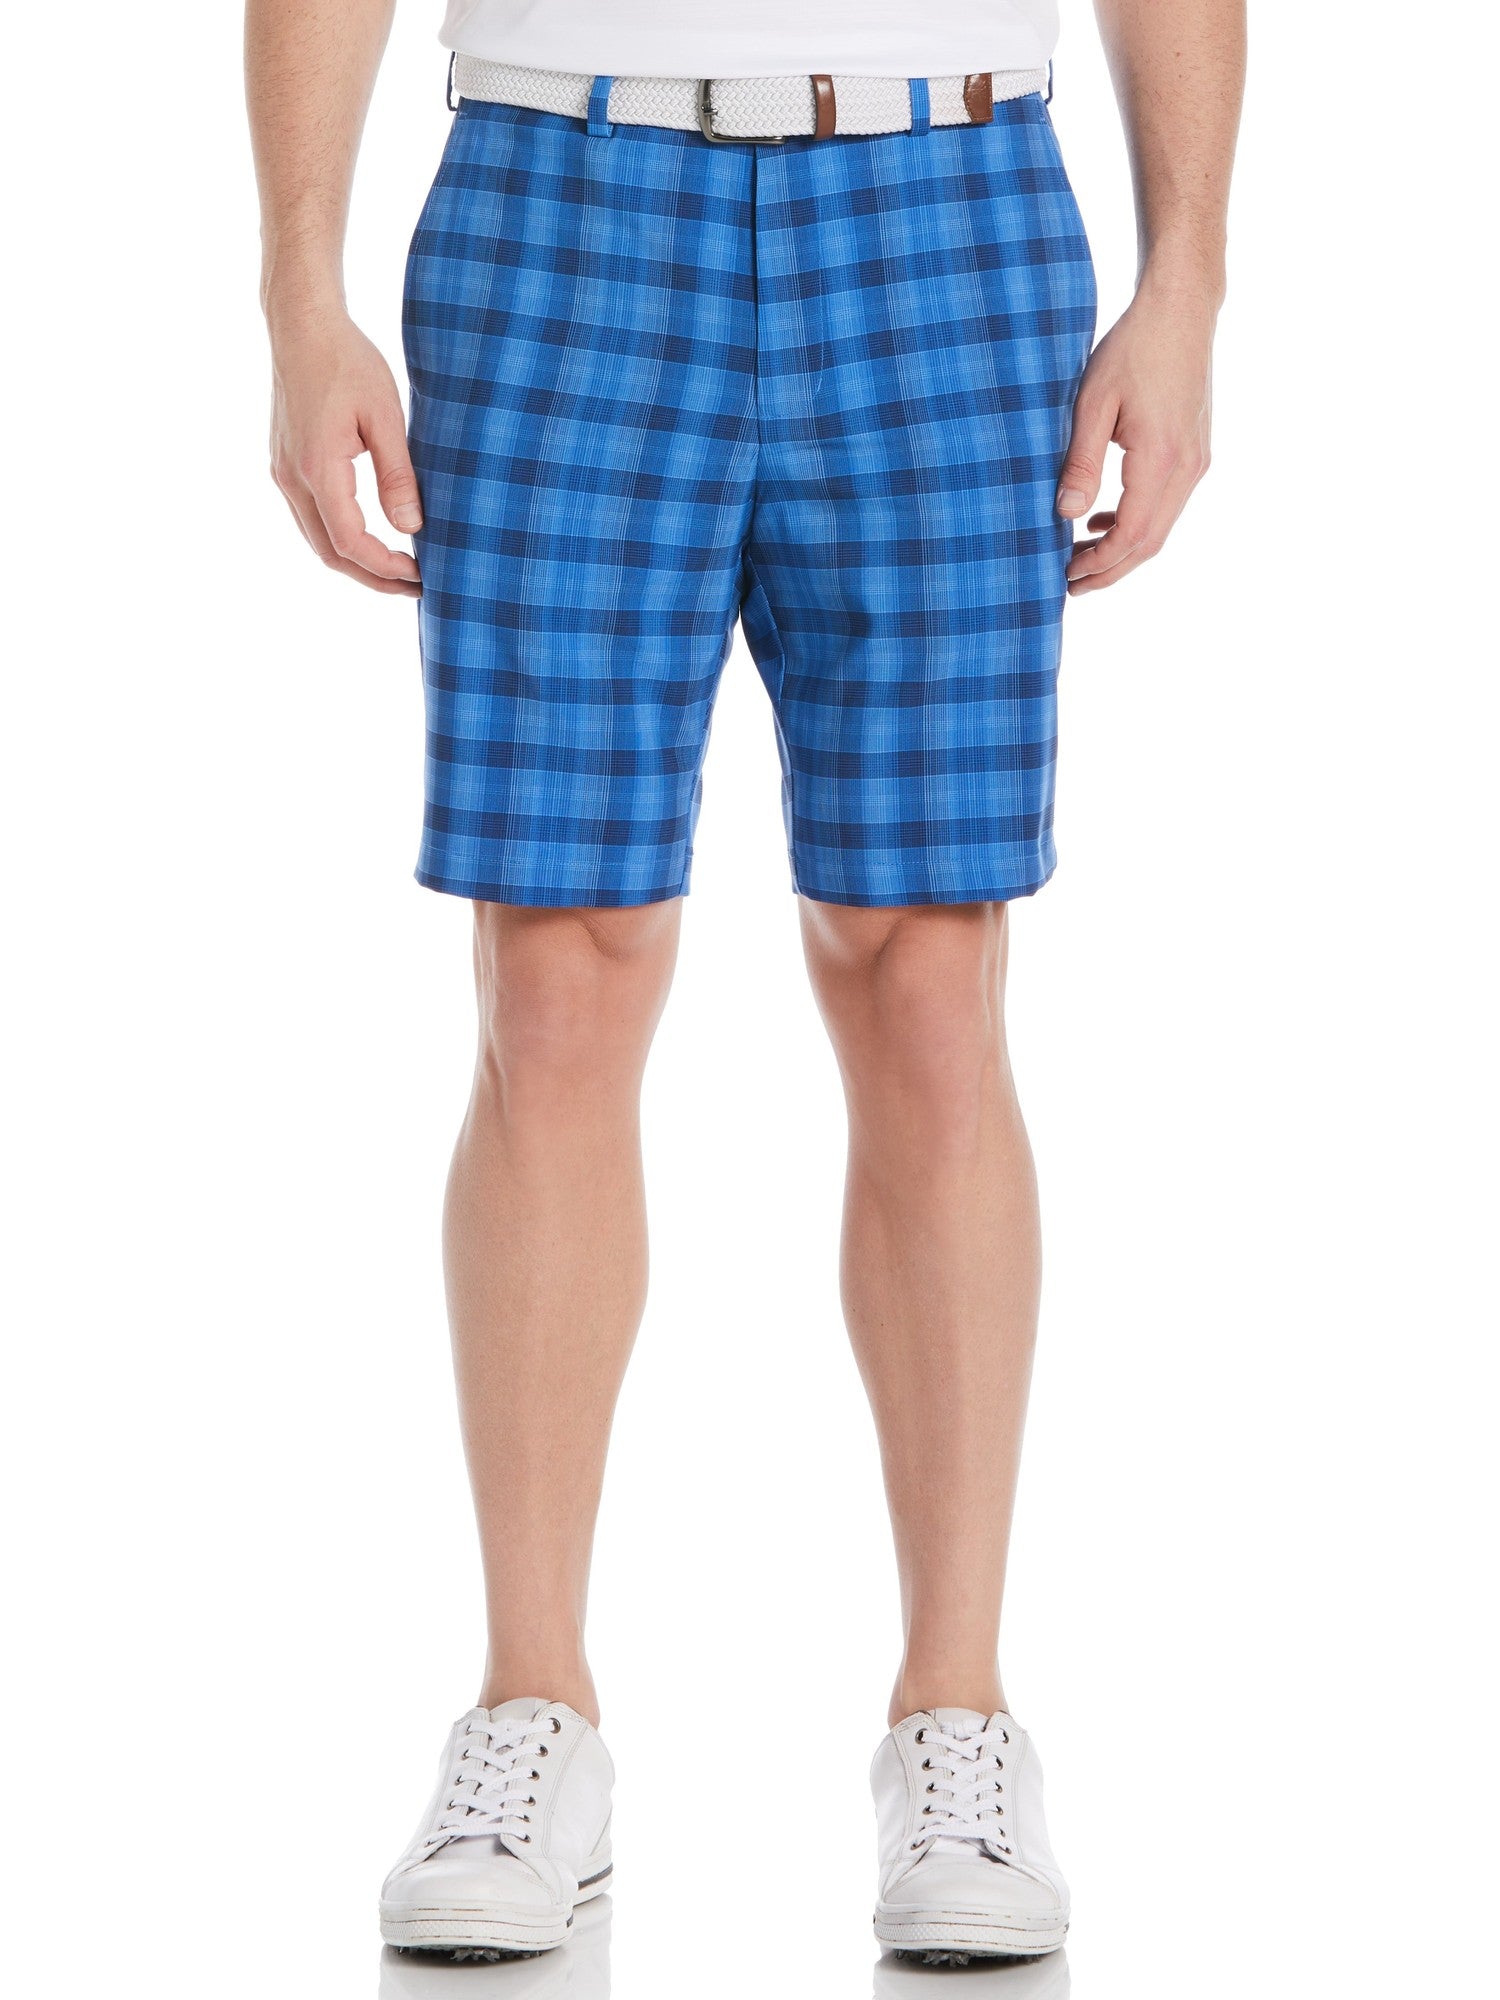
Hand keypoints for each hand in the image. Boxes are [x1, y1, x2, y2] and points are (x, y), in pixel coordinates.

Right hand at [269, 312, 421, 595]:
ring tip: (399, 569)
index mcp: (318, 469)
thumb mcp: (386, 417)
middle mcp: (292, 478)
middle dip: (373, 577)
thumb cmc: (348, 361)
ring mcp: (283, 472)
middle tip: (416, 587)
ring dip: (356, 560)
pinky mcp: (285, 463)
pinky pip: (311, 517)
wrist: (302, 325)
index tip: (421, 575)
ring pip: (317, 539)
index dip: (386, 568)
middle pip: (329, 553)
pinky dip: (341, 537)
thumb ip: (398, 475)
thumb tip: (411, 528)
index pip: (351, 543)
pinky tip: (373, 535)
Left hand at [1056, 269, 1217, 595]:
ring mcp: (1197, 460)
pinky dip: (1136, 521)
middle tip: (1070, 584)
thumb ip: (1081, 462)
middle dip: (1110, 569)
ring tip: (1080, 556)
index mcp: (1161, 459)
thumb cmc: (1133, 348)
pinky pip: (1167, 503)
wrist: (1181, 309)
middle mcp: (1188, 467)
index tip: (1065, 575)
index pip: (1132, 535)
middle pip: (1150, 543)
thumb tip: (1064, 514)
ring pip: (1160, 526)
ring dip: (1122, 548)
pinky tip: (1103, 518)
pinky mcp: (1195, 451)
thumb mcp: (1092, 403)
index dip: (1099, 563)